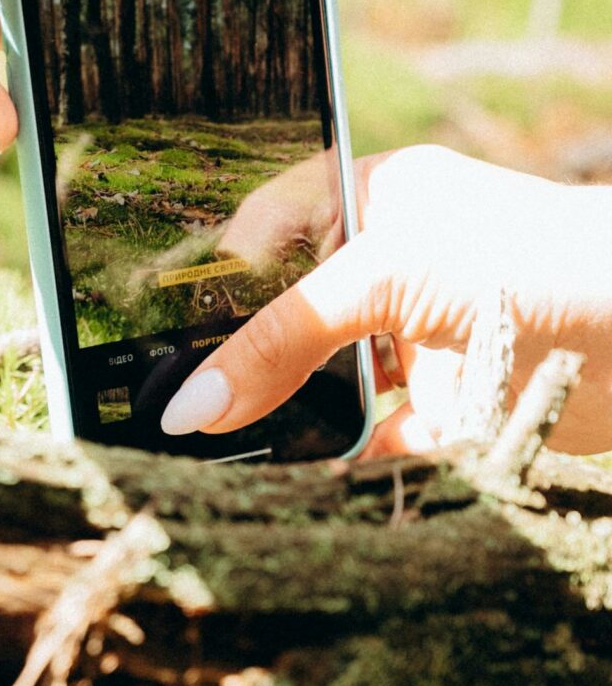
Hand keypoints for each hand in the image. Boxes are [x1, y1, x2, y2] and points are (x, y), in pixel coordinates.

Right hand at [161, 144, 611, 457]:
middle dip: (234, 365)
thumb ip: (281, 339)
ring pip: (318, 389)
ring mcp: (415, 343)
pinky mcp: (444, 411)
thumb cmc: (536, 261)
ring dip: (276, 421)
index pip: (260, 233)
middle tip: (171, 409)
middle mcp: (389, 270)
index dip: (205, 283)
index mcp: (371, 202)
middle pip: (284, 321)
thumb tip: (190, 405)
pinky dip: (331, 467)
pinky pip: (365, 446)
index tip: (149, 337)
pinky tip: (284, 483)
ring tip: (210, 454)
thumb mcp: (386, 279)